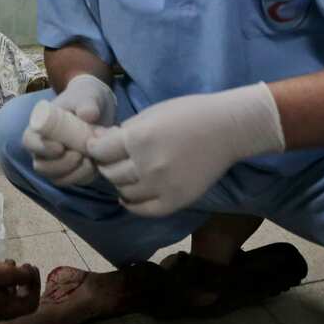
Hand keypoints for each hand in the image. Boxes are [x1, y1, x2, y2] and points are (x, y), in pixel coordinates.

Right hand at [0, 260, 40, 320]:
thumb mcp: (2, 274)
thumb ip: (21, 275)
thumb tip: (29, 273)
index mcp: (8, 311)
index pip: (31, 303)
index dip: (35, 285)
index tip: (30, 267)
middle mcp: (0, 313)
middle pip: (22, 300)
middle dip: (27, 282)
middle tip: (25, 265)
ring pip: (10, 295)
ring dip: (15, 279)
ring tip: (11, 263)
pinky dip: (2, 281)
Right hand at [22, 74, 115, 186]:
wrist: (99, 107)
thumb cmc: (85, 97)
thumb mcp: (87, 96)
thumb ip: (87, 103)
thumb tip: (88, 115)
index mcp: (39, 127)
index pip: (29, 142)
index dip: (41, 149)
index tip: (60, 147)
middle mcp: (43, 147)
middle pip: (41, 166)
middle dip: (60, 166)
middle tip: (80, 155)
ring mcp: (57, 161)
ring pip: (56, 178)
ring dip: (73, 174)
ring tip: (90, 161)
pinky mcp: (72, 170)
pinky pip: (72, 181)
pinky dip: (84, 177)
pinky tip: (96, 166)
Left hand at [85, 82, 283, 217]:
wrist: (227, 129)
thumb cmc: (188, 114)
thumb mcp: (151, 113)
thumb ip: (124, 130)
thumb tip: (97, 141)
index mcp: (138, 138)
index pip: (99, 152)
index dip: (96, 149)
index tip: (99, 147)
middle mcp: (147, 164)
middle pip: (110, 173)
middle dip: (107, 165)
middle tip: (113, 160)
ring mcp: (161, 186)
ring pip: (124, 192)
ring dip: (120, 183)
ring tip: (126, 174)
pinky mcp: (175, 201)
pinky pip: (143, 210)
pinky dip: (132, 204)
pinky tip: (130, 196)